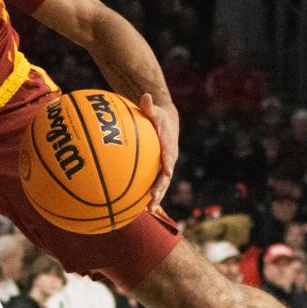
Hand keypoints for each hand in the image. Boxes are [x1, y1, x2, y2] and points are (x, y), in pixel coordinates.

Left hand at [135, 91, 180, 205]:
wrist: (168, 123)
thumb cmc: (158, 116)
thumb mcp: (155, 110)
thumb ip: (150, 106)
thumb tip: (146, 96)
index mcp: (169, 146)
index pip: (169, 155)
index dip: (168, 163)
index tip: (166, 171)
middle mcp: (169, 159)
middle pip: (166, 176)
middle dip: (161, 188)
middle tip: (153, 198)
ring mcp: (165, 167)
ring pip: (161, 185)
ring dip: (156, 198)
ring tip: (148, 211)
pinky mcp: (159, 171)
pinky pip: (154, 184)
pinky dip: (149, 195)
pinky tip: (136, 207)